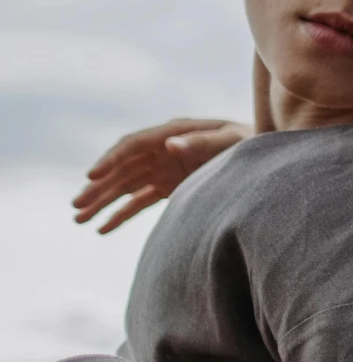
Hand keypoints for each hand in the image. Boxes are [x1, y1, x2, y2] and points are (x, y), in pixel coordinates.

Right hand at [73, 117, 251, 231]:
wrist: (267, 160)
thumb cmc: (251, 144)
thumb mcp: (232, 141)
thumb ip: (203, 143)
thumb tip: (170, 144)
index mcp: (173, 132)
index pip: (133, 145)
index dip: (111, 159)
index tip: (91, 176)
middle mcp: (162, 150)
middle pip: (122, 169)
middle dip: (98, 187)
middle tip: (76, 206)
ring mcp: (163, 169)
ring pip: (124, 187)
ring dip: (101, 202)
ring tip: (78, 220)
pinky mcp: (169, 187)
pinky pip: (138, 201)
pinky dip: (121, 215)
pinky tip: (102, 229)